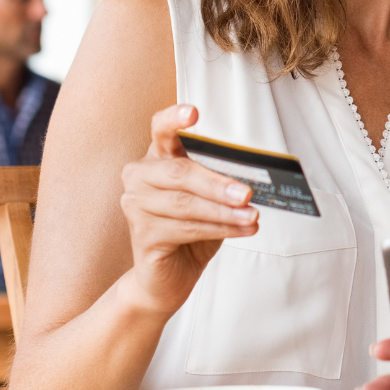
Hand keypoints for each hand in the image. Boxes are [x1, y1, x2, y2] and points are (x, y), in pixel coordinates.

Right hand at [117, 104, 257, 314]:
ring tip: (253, 217)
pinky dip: (219, 229)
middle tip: (248, 193)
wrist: (168, 277)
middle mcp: (139, 177)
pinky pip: (186, 229)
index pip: (160, 129)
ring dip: (224, 212)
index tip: (193, 113)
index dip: (174, 119)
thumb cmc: (192, 231)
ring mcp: (136, 206)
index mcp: (156, 157)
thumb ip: (221, 183)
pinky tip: (243, 230)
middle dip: (218, 184)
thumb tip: (253, 179)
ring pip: (185, 204)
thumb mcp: (210, 199)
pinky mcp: (142, 235)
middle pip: (179, 172)